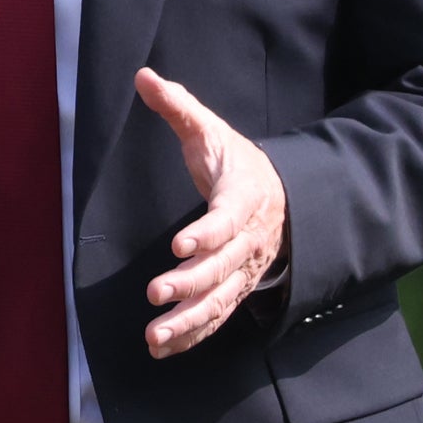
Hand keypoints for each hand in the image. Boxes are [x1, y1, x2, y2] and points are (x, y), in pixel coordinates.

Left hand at [138, 67, 289, 357]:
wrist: (280, 195)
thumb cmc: (236, 161)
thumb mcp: (210, 130)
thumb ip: (178, 106)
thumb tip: (143, 75)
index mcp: (244, 198)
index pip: (228, 219)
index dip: (206, 233)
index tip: (179, 245)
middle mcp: (248, 239)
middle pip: (223, 266)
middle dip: (191, 282)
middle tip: (156, 293)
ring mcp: (244, 268)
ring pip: (220, 299)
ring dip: (189, 320)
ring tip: (155, 334)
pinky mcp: (235, 287)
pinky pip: (217, 316)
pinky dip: (192, 334)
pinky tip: (162, 347)